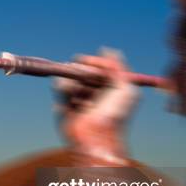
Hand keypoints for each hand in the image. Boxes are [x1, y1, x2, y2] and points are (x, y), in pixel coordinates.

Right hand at [53, 48, 139, 162]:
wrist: (97, 136)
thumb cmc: (115, 114)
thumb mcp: (126, 87)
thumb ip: (118, 66)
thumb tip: (106, 49)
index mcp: (110, 89)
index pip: (99, 68)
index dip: (93, 62)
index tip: (86, 60)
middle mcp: (94, 93)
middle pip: (83, 71)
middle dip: (80, 70)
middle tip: (81, 74)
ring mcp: (79, 99)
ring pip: (71, 78)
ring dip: (72, 80)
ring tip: (75, 88)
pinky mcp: (64, 106)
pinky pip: (59, 88)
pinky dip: (62, 87)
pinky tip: (66, 91)